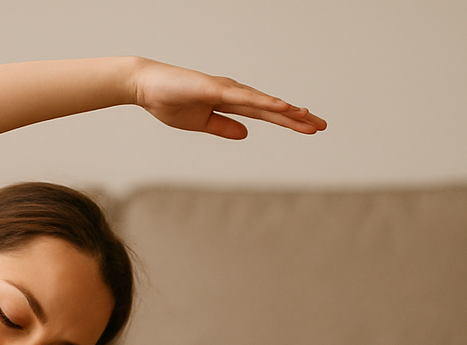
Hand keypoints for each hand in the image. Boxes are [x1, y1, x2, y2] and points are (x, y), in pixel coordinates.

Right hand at [132, 59, 326, 139]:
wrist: (145, 88)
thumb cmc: (169, 102)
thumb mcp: (200, 123)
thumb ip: (223, 127)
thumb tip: (246, 134)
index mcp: (229, 103)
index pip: (265, 114)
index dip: (288, 122)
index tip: (309, 128)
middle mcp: (233, 93)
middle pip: (271, 107)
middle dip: (296, 117)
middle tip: (321, 126)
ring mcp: (225, 89)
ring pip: (262, 102)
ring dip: (286, 110)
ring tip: (308, 117)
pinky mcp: (215, 88)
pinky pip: (244, 97)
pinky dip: (264, 102)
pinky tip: (281, 106)